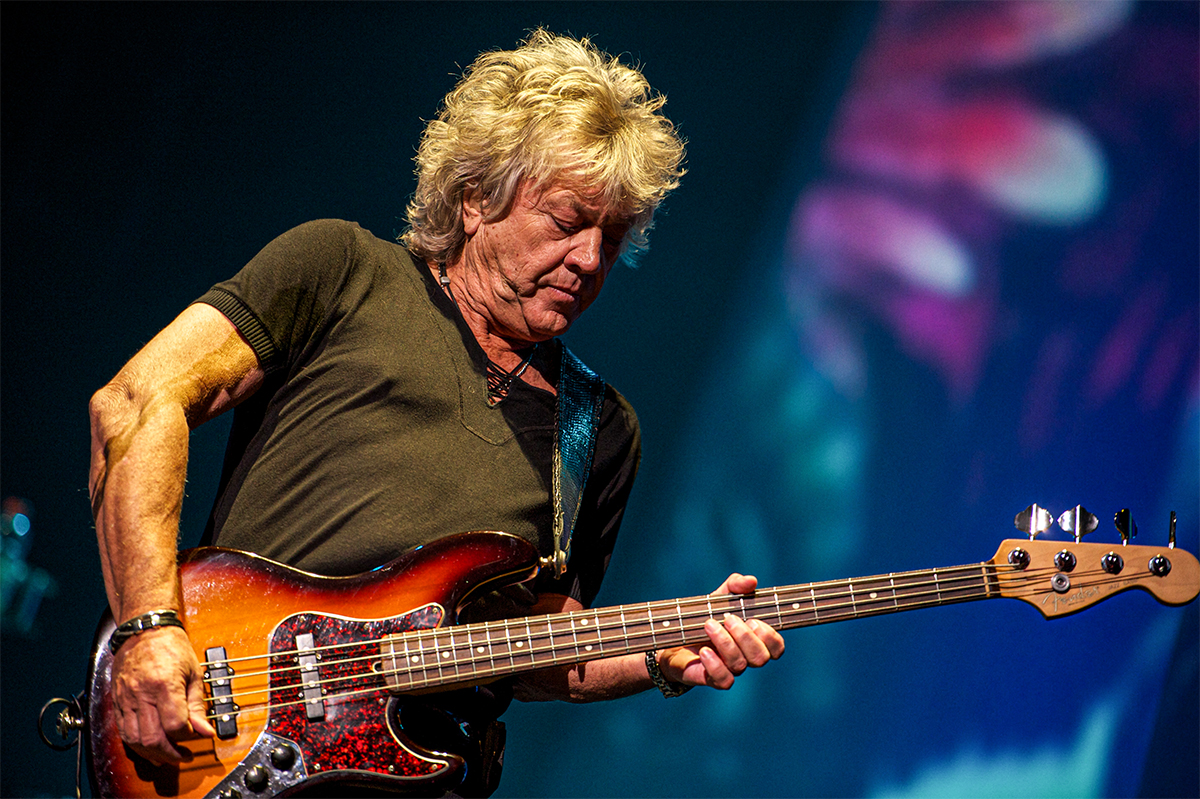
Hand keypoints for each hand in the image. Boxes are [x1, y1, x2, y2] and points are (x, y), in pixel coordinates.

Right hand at [110, 625, 214, 763]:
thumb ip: (198, 705)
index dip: (186, 736)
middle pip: (152, 737)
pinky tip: (149, 746)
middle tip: (182, 756)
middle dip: (169, 753)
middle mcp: (141, 693)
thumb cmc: (172, 647)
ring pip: (134, 739)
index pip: (174, 725)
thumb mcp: (194, 672)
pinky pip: (123, 730)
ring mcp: (126, 697)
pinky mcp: (117, 700)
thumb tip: (206, 731)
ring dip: (151, 753)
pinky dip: (136, 743)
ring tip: (166, 756)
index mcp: (164, 684)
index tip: (195, 735)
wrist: (145, 630)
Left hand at [659, 573, 784, 689]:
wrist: (675, 634)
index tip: (752, 619)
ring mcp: (730, 669)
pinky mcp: (712, 678)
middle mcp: (746, 657)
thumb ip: (736, 585)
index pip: (777, 647)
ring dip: (725, 643)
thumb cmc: (705, 615)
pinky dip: (715, 664)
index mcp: (754, 640)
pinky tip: (704, 650)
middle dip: (745, 636)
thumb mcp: (720, 595)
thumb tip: (751, 581)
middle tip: (728, 618)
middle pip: (761, 658)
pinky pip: (724, 680)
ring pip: (740, 665)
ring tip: (708, 624)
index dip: (770, 636)